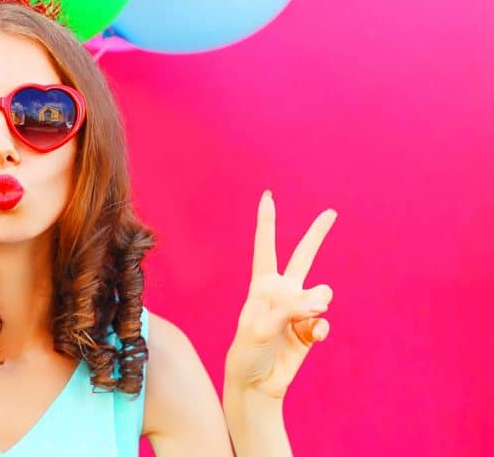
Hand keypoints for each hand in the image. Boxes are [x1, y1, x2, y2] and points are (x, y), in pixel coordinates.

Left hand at [224, 190, 335, 399]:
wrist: (256, 383)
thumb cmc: (248, 351)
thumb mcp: (262, 327)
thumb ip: (292, 309)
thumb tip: (323, 301)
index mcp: (262, 285)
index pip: (266, 248)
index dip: (267, 222)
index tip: (268, 196)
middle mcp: (282, 292)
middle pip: (303, 256)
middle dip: (317, 235)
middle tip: (331, 213)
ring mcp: (299, 310)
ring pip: (322, 293)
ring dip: (317, 305)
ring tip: (303, 319)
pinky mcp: (311, 329)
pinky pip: (324, 322)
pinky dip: (319, 330)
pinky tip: (309, 339)